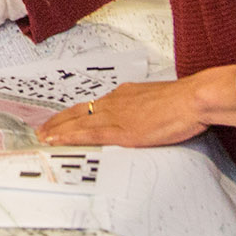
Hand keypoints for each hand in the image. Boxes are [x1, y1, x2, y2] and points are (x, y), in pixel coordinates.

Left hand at [38, 65, 235, 147]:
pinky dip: (69, 137)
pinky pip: (88, 134)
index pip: (94, 105)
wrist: (193, 99)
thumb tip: (144, 117)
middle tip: (42, 129)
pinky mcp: (121, 130)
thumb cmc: (184, 101)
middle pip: (79, 111)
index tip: (63, 120)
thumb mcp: (160, 101)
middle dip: (59, 121)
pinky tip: (57, 141)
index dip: (75, 113)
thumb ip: (147, 109)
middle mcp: (116, 102)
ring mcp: (116, 115)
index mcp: (126, 95)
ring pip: (78, 122)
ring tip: (42, 137)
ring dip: (58, 130)